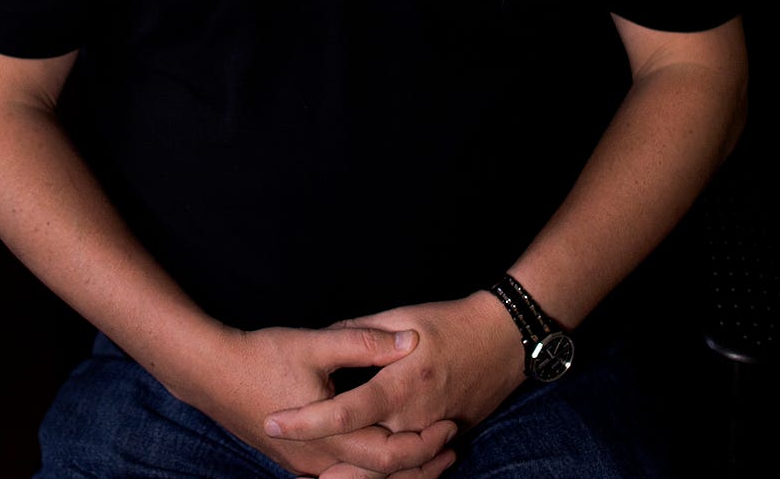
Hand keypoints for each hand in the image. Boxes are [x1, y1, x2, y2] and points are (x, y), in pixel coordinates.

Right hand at [174, 324, 459, 477]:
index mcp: (327, 436)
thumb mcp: (314, 343)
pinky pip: (341, 474)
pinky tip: (380, 450)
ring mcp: (303, 465)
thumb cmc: (259, 355)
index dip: (423, 445)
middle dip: (420, 464)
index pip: (389, 457)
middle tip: (450, 444)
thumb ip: (363, 342)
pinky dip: (369, 468)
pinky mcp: (294, 461)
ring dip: (396, 469)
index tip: (449, 427)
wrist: (207, 373)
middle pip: (381, 477)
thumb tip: (409, 341)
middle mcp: (317, 461)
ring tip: (426, 453)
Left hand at [264, 296, 522, 457]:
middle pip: (364, 458)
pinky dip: (382, 473)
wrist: (505, 338)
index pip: (345, 411)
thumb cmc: (451, 322)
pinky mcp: (441, 436)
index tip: (275, 422)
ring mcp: (431, 431)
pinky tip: (354, 471)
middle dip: (327, 469)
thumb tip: (324, 338)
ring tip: (314, 475)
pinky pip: (408, 465)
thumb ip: (360, 334)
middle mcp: (415, 416)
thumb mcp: (402, 316)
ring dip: (351, 477)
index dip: (307, 421)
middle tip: (290, 464)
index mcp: (401, 383)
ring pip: (387, 470)